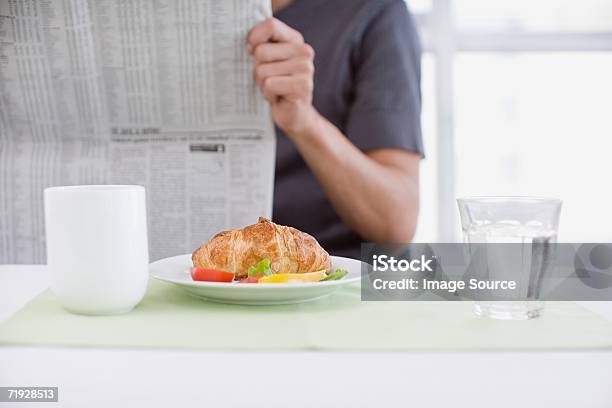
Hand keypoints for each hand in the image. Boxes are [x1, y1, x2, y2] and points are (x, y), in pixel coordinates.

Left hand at [247, 18, 316, 135]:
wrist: (294, 115)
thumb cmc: (277, 86)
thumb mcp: (268, 62)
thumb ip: (261, 47)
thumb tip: (250, 46)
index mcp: (295, 40)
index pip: (271, 25)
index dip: (254, 37)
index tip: (250, 50)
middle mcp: (304, 51)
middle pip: (261, 52)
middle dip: (258, 70)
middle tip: (269, 80)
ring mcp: (305, 68)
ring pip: (263, 70)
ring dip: (263, 84)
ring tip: (274, 89)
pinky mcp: (302, 86)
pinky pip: (270, 84)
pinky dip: (268, 94)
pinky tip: (278, 97)